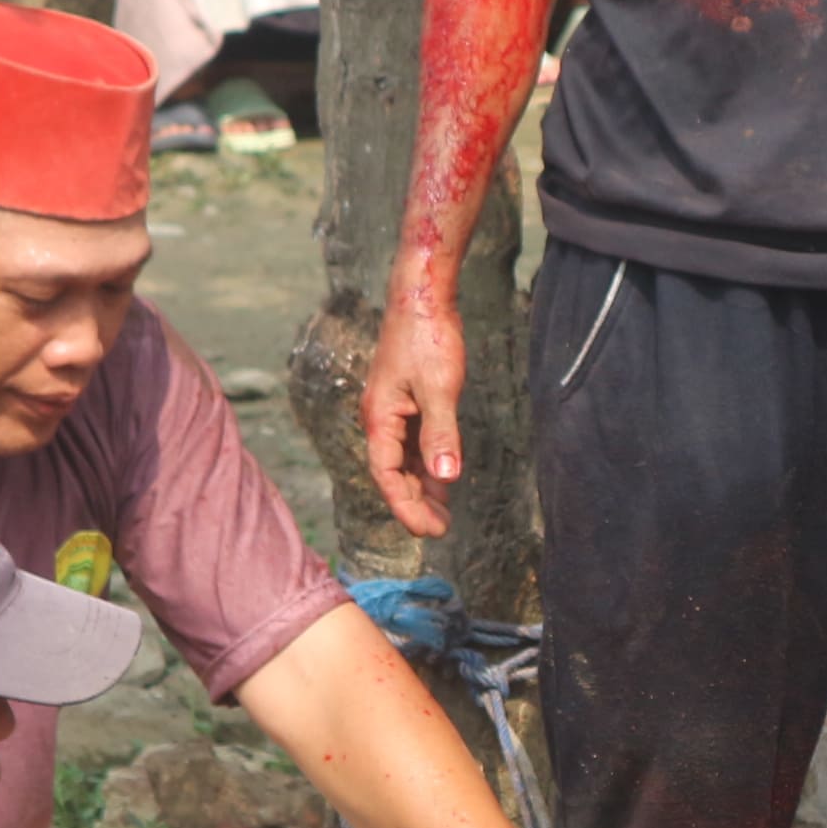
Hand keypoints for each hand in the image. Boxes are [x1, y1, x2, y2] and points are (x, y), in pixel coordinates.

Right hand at [361, 284, 466, 538]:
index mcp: (380, 418)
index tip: (430, 531)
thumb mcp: (439, 390)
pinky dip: (425, 464)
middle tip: (441, 530)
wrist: (423, 296)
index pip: (386, 476)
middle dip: (414, 503)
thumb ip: (442, 435)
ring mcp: (393, 409)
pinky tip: (442, 478)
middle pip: (392, 473)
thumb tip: (446, 479)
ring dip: (420, 486)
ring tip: (443, 513)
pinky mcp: (406, 400)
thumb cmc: (428, 338)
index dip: (406, 507)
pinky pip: (412, 442)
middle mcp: (381, 418)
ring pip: (402, 459)